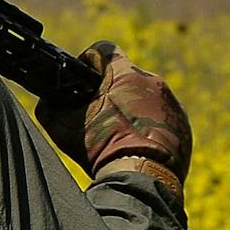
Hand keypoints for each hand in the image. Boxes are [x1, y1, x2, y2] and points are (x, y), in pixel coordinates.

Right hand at [38, 42, 191, 186]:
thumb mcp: (62, 128)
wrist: (141, 179)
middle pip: (126, 75)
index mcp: (124, 73)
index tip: (84, 80)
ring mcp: (170, 102)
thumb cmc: (102, 149)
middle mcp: (152, 81)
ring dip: (133, 108)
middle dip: (112, 90)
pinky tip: (138, 145)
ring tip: (120, 134)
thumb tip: (47, 101)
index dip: (89, 62)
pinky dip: (150, 126)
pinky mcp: (182, 123)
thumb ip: (49, 107)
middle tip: (99, 114)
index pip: (103, 50)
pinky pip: (163, 117)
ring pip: (146, 96)